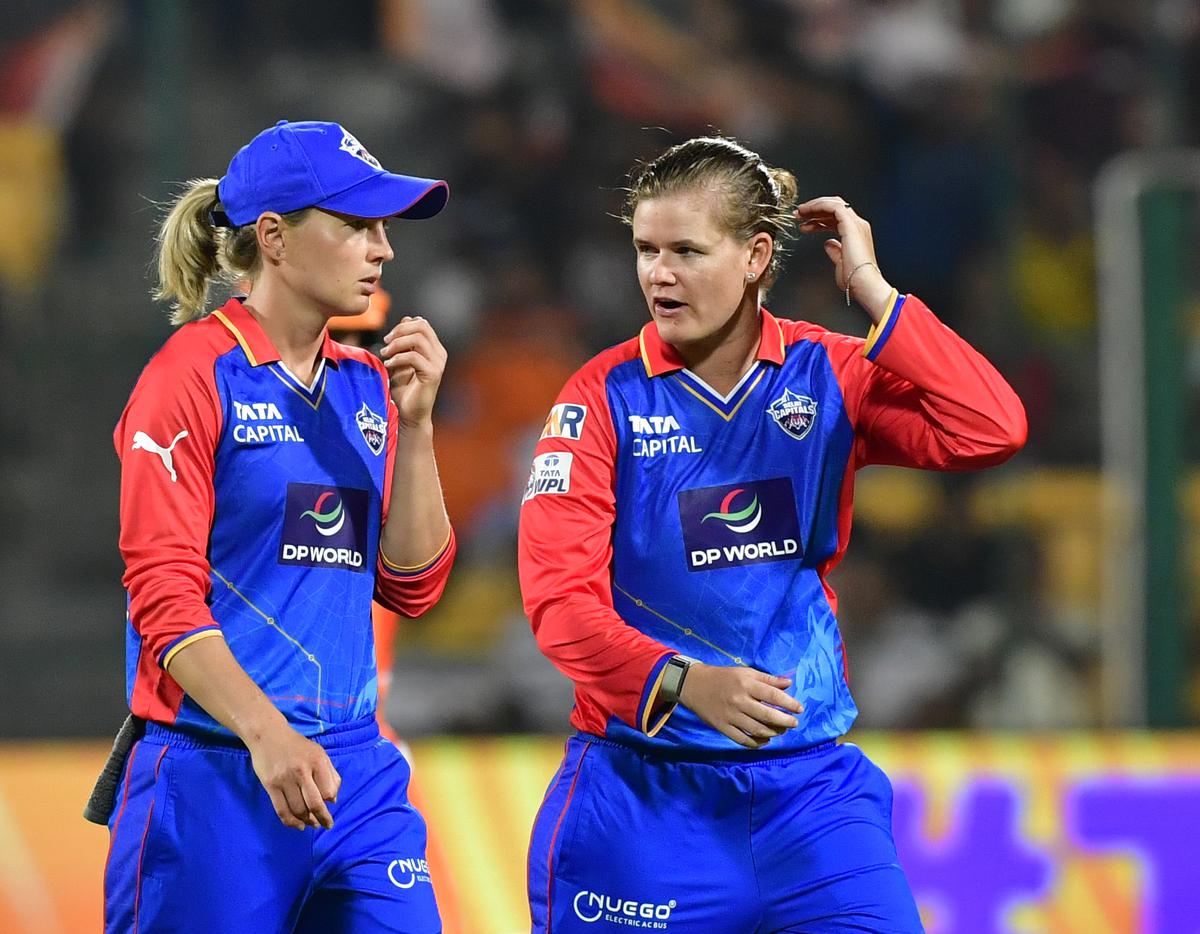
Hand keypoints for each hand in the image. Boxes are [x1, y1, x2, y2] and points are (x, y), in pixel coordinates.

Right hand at [246, 722, 341, 829]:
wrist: (268, 735)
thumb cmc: (297, 746)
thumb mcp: (319, 753)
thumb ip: (331, 774)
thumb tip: (333, 799)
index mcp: (317, 761)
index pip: (328, 791)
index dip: (329, 802)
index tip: (329, 807)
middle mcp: (302, 771)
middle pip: (314, 804)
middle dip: (322, 818)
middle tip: (326, 825)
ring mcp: (285, 779)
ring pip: (298, 809)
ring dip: (306, 821)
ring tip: (311, 824)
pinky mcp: (271, 786)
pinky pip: (282, 810)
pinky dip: (290, 822)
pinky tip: (297, 826)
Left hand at [380, 316, 447, 427]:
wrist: (410, 414)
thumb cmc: (405, 390)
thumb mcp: (400, 361)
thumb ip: (403, 343)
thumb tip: (405, 320)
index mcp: (434, 349)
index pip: (422, 323)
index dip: (403, 326)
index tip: (389, 339)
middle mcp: (439, 354)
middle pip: (422, 325)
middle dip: (399, 330)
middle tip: (386, 343)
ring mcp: (438, 363)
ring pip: (418, 338)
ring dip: (397, 344)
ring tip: (385, 355)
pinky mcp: (433, 374)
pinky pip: (413, 357)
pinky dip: (397, 358)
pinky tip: (389, 365)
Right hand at [679, 663, 802, 748]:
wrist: (694, 685)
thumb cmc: (724, 677)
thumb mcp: (745, 672)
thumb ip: (767, 679)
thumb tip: (788, 684)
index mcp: (746, 684)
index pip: (773, 696)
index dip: (789, 703)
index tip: (799, 709)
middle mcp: (739, 700)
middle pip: (767, 715)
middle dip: (785, 721)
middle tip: (794, 723)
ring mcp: (730, 716)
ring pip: (757, 730)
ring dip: (773, 733)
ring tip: (780, 731)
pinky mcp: (722, 727)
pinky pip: (743, 739)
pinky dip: (756, 743)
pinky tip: (764, 740)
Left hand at [795, 197, 893, 320]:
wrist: (864, 283)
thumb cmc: (854, 279)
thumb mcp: (840, 263)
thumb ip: (835, 251)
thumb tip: (828, 244)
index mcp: (856, 234)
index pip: (836, 219)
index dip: (819, 219)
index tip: (804, 224)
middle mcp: (858, 226)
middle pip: (834, 208)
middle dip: (815, 210)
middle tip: (798, 214)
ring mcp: (855, 224)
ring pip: (833, 204)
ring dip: (814, 206)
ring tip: (799, 213)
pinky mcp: (850, 224)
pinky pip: (832, 207)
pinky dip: (818, 206)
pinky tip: (807, 211)